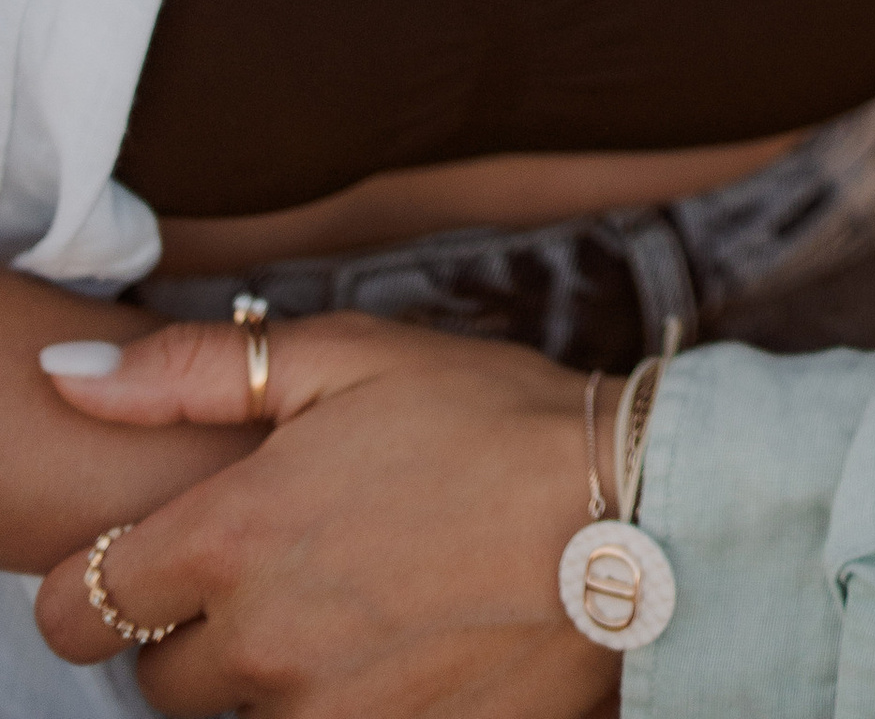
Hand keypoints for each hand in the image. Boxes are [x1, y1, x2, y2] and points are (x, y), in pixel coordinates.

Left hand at [33, 311, 615, 715]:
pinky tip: (403, 646)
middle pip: (155, 682)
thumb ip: (193, 374)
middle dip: (201, 629)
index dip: (105, 579)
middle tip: (291, 564)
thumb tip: (70, 384)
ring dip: (274, 675)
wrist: (636, 516)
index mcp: (234, 539)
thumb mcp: (350, 359)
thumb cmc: (494, 421)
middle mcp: (262, 647)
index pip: (76, 608)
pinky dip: (344, 705)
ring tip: (361, 602)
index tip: (159, 555)